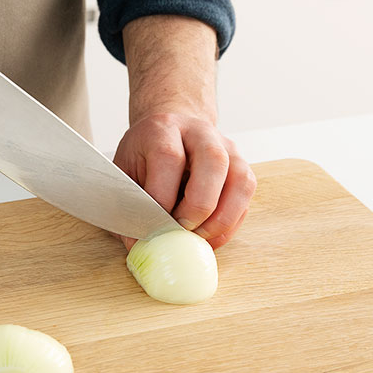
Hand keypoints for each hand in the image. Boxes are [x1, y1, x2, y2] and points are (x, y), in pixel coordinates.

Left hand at [114, 15, 255, 249]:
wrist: (171, 131)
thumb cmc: (145, 155)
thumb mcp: (126, 170)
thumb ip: (129, 203)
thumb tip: (137, 243)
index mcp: (164, 128)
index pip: (169, 158)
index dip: (162, 197)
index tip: (154, 225)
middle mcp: (201, 133)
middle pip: (213, 162)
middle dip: (198, 205)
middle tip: (182, 229)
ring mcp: (228, 148)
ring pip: (240, 180)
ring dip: (222, 218)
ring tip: (199, 237)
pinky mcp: (242, 167)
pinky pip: (246, 197)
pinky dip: (231, 223)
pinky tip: (210, 236)